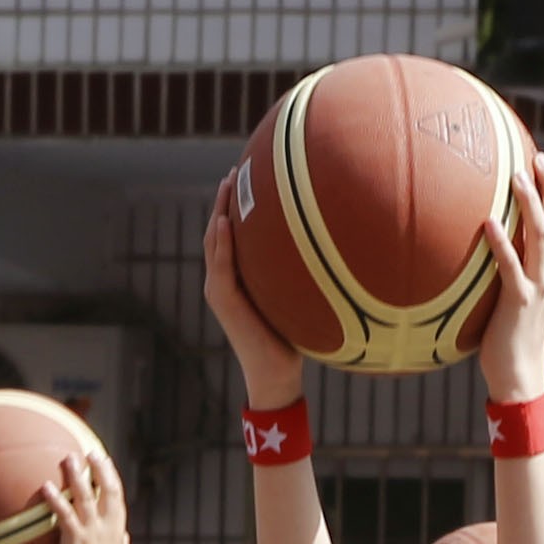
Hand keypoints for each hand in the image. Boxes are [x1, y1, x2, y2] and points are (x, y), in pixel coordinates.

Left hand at [45, 440, 132, 543]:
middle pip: (108, 490)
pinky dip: (55, 499)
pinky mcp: (76, 542)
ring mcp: (93, 534)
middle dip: (100, 468)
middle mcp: (108, 529)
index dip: (111, 477)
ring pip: (86, 497)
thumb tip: (124, 534)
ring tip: (67, 458)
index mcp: (118, 533)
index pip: (118, 498)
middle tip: (89, 452)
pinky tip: (46, 486)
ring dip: (77, 475)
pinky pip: (64, 514)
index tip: (104, 461)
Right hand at [199, 175, 304, 404]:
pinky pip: (221, 266)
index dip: (234, 205)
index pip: (230, 234)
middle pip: (218, 231)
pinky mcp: (224, 302)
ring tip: (227, 184)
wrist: (276, 373)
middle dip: (224, 200)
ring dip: (219, 212)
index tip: (246, 177)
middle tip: (235, 170)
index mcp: (237, 277)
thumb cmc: (290, 337)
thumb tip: (330, 246)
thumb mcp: (293, 296)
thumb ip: (297, 272)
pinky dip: (222, 243)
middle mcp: (222, 280)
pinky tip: (227, 220)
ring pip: (214, 242)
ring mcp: (219, 290)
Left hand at [469, 154, 543, 401]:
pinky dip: (501, 241)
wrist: (519, 371)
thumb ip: (517, 267)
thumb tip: (491, 239)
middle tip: (534, 159)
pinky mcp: (520, 300)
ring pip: (541, 234)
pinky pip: (511, 264)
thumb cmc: (513, 334)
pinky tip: (488, 221)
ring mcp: (540, 286)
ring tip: (515, 177)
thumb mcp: (522, 294)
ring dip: (529, 203)